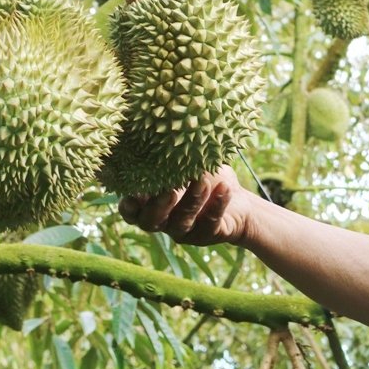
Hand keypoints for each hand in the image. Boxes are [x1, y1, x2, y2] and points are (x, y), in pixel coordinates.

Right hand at [118, 165, 254, 246]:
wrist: (239, 203)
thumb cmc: (205, 178)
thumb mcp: (189, 165)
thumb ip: (174, 156)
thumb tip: (167, 133)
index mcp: (150, 205)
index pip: (131, 210)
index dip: (129, 204)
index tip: (133, 192)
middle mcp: (163, 222)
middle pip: (151, 222)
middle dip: (158, 206)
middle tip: (169, 190)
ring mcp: (184, 232)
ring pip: (181, 222)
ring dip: (191, 201)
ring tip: (202, 181)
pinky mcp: (207, 235)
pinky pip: (210, 223)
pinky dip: (217, 204)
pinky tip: (225, 188)